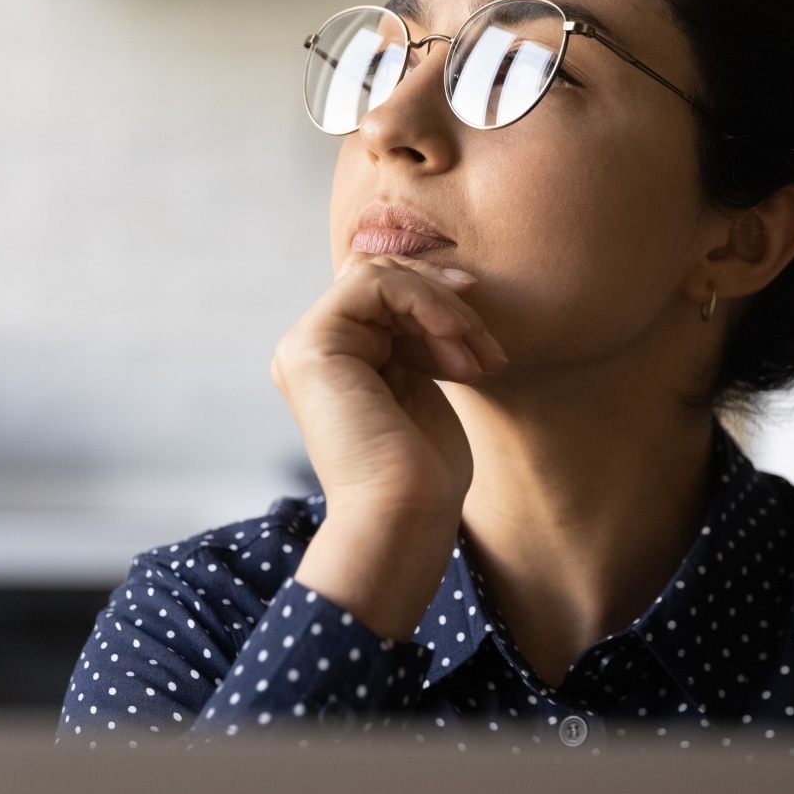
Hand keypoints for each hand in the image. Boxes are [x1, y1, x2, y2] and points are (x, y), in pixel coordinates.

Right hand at [271, 255, 506, 638]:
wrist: (405, 518)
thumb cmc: (423, 473)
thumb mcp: (423, 388)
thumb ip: (415, 342)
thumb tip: (442, 295)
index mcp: (337, 362)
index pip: (383, 295)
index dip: (437, 300)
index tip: (483, 336)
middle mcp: (313, 351)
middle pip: (381, 277)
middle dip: (444, 301)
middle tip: (487, 347)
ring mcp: (306, 347)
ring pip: (380, 275)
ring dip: (442, 308)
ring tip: (475, 359)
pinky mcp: (312, 347)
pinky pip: (372, 285)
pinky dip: (424, 302)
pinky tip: (455, 343)